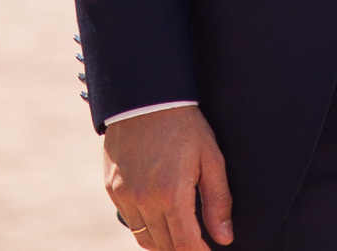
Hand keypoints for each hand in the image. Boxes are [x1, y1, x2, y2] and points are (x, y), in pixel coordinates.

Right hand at [104, 105, 231, 248]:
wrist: (146, 100)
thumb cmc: (185, 127)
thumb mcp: (211, 160)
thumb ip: (218, 201)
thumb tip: (225, 236)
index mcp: (172, 194)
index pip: (186, 242)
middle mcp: (144, 200)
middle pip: (164, 245)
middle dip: (183, 250)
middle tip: (198, 245)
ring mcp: (124, 196)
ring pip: (144, 238)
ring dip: (163, 243)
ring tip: (181, 237)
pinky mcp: (112, 190)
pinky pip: (130, 221)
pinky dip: (145, 228)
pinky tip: (160, 220)